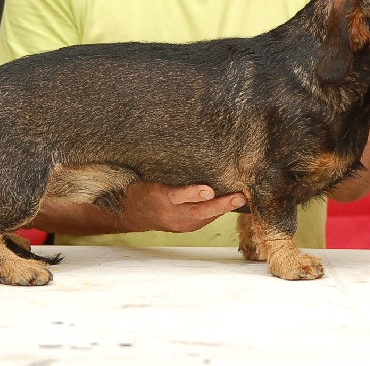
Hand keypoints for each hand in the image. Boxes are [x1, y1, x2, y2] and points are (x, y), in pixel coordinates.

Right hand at [28, 182, 246, 234]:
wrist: (128, 212)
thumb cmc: (138, 186)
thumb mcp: (145, 174)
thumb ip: (161, 166)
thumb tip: (174, 142)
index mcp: (157, 196)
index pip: (176, 195)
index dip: (192, 193)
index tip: (208, 189)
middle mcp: (169, 213)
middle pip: (198, 211)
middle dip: (221, 204)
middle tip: (239, 196)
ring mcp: (177, 223)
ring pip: (204, 218)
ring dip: (223, 209)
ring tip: (241, 197)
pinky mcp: (183, 227)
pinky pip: (203, 220)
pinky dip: (216, 212)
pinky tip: (230, 203)